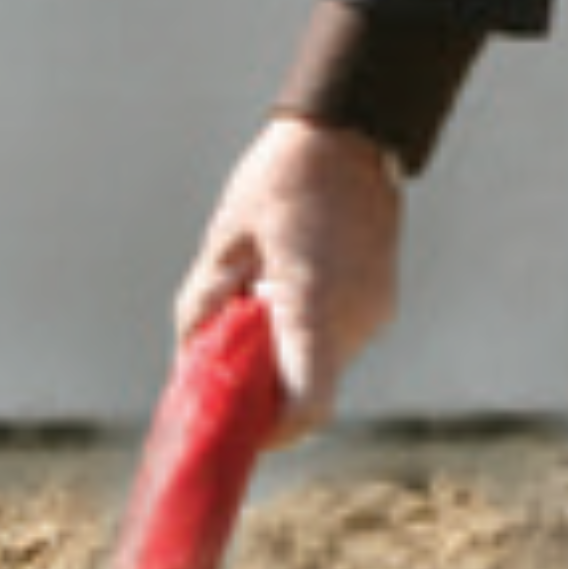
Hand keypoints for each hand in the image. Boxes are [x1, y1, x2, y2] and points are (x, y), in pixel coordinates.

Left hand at [176, 115, 402, 443]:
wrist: (348, 136)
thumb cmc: (278, 182)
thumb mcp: (223, 243)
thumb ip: (202, 310)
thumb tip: (188, 368)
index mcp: (313, 305)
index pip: (306, 406)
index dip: (270, 432)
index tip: (236, 429)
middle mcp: (354, 320)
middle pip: (304, 391)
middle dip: (260, 387)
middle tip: (220, 352)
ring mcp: (373, 315)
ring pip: (318, 367)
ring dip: (280, 356)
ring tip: (252, 300)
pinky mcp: (380, 306)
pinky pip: (333, 342)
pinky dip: (301, 337)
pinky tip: (281, 290)